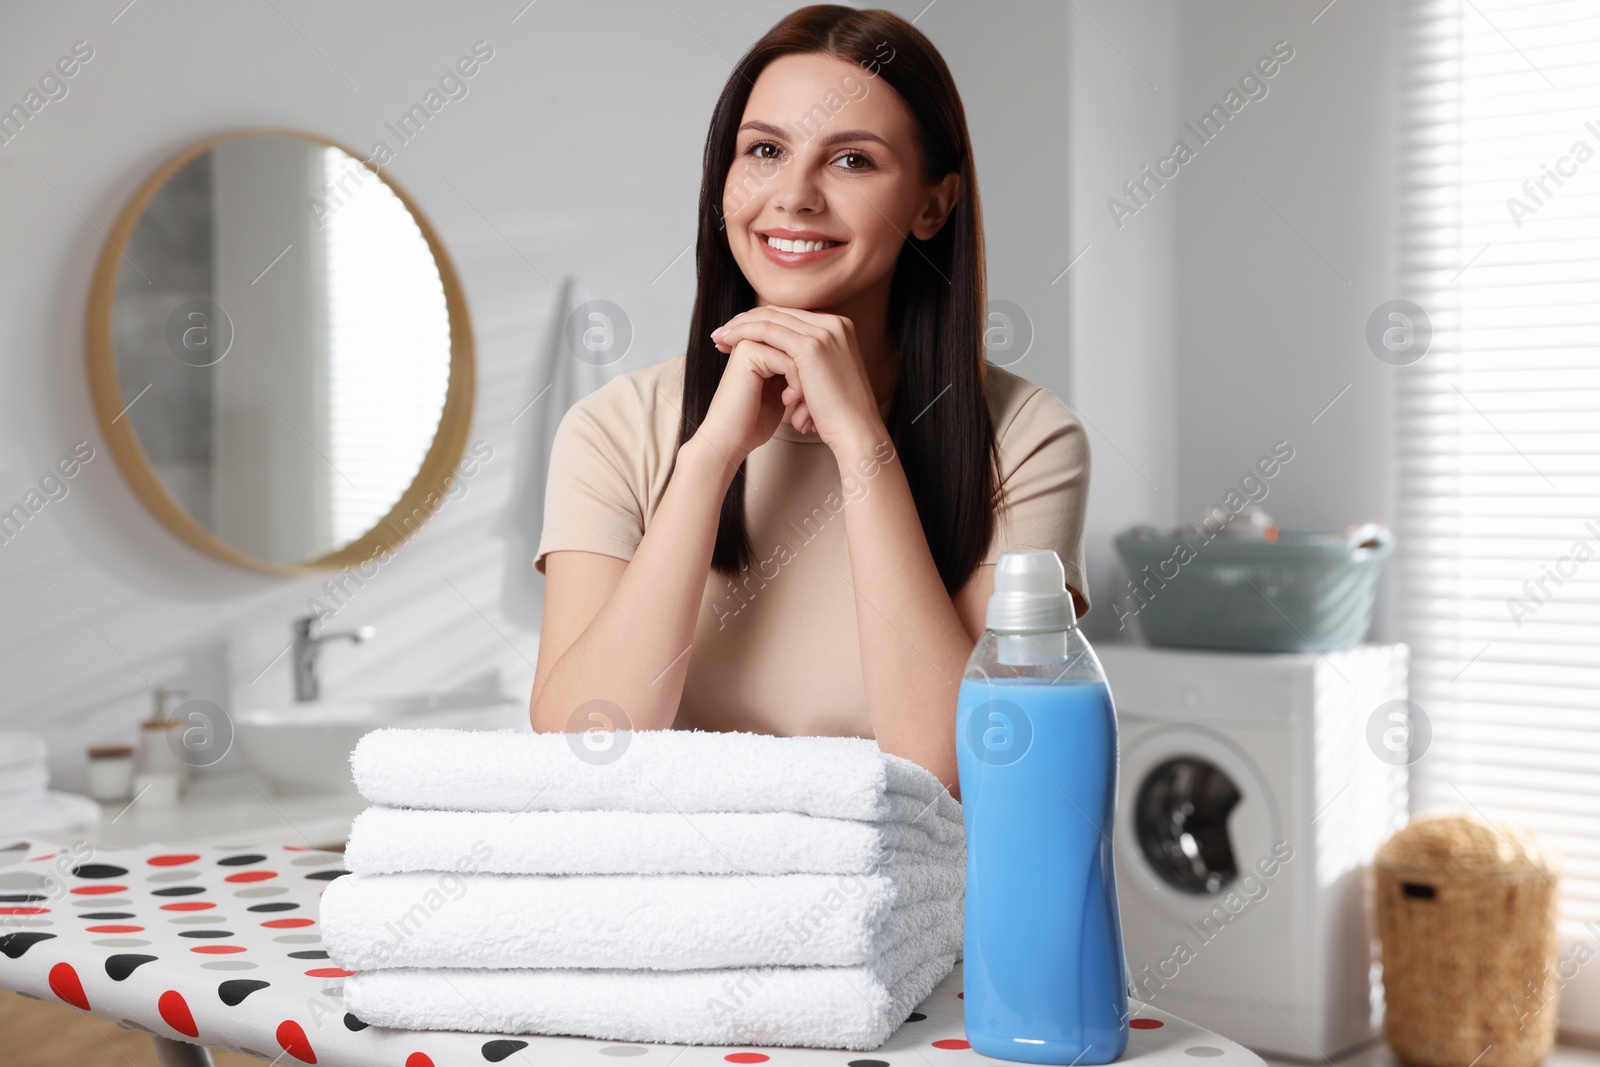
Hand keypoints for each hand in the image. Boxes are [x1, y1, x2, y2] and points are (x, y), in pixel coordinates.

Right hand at [694, 333, 801, 463]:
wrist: (730, 439)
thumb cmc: (756, 420)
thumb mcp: (783, 388)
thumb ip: (796, 367)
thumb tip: (825, 357)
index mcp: (761, 343)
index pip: (802, 347)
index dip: (813, 373)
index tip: (807, 402)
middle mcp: (754, 338)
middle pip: (803, 347)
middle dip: (811, 378)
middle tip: (807, 407)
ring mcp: (750, 342)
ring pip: (800, 353)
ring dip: (806, 383)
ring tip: (798, 407)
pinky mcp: (748, 352)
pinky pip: (791, 361)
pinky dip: (797, 385)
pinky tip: (787, 402)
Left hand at [709, 306, 885, 452]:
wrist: (856, 433)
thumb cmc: (839, 416)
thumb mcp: (826, 380)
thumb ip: (808, 365)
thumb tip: (785, 368)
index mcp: (839, 329)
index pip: (791, 317)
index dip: (762, 323)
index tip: (737, 334)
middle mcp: (835, 324)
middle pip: (780, 313)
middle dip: (746, 321)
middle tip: (722, 333)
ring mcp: (825, 332)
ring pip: (771, 318)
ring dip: (740, 326)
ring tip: (719, 338)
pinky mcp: (812, 346)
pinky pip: (769, 331)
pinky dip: (745, 334)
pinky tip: (728, 342)